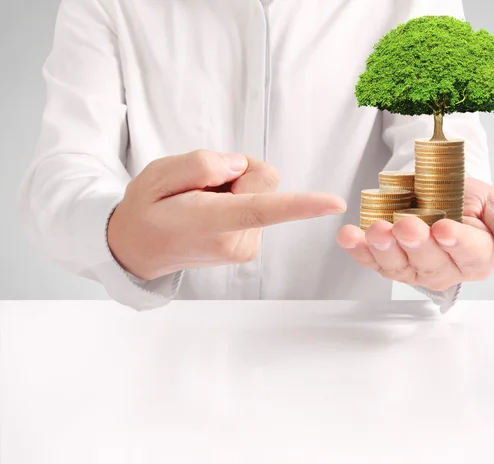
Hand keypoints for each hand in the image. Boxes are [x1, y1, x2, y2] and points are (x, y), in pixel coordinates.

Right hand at [108, 150, 345, 279]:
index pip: (260, 209)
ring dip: (235, 186)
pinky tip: (211, 211)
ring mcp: (245, 248)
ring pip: (263, 191)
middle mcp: (234, 242)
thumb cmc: (147, 211)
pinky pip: (259, 204)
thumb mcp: (157, 175)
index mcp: (209, 223)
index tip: (334, 204)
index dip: (300, 205)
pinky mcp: (249, 248)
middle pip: (265, 180)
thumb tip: (239, 165)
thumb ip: (200, 165)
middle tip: (202, 184)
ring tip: (202, 201)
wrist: (140, 250)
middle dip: (239, 170)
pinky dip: (238, 200)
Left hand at [337, 177, 493, 291]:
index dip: (458, 244)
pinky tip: (349, 236)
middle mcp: (444, 268)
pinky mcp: (386, 261)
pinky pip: (371, 260)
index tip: (444, 228)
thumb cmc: (469, 200)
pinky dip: (358, 249)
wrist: (438, 191)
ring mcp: (412, 268)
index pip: (471, 255)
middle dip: (416, 244)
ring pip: (398, 265)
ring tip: (376, 229)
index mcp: (477, 256)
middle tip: (405, 224)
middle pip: (431, 263)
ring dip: (384, 248)